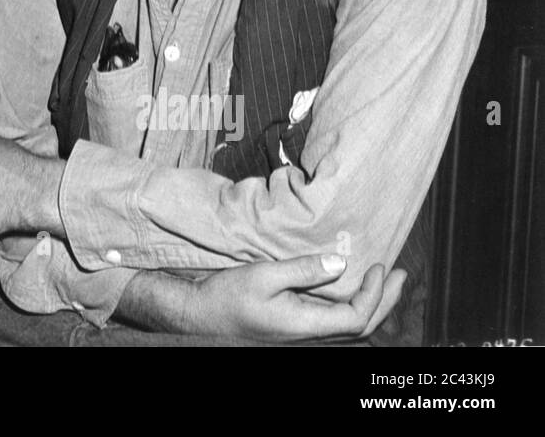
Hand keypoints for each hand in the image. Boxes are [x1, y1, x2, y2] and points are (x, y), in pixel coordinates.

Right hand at [182, 253, 406, 341]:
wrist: (200, 315)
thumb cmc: (226, 296)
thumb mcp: (263, 276)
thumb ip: (303, 270)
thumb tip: (340, 263)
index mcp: (305, 325)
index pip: (357, 317)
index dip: (375, 295)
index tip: (380, 267)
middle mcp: (309, 335)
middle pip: (361, 328)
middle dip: (384, 302)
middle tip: (400, 275)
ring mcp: (302, 334)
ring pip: (350, 327)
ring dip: (372, 304)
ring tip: (382, 282)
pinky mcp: (294, 327)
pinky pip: (334, 321)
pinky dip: (351, 305)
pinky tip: (348, 289)